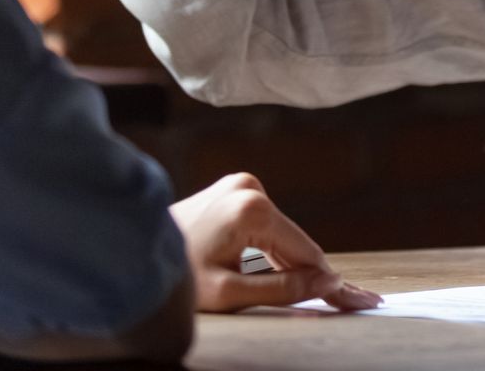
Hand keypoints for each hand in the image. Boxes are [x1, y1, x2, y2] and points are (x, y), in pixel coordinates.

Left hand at [170, 173, 380, 311]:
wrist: (123, 251)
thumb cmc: (169, 277)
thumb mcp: (228, 292)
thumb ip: (281, 287)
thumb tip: (325, 283)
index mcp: (252, 207)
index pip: (305, 252)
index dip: (332, 281)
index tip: (361, 300)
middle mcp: (250, 186)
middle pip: (295, 242)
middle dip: (319, 274)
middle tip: (357, 300)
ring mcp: (240, 185)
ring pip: (281, 235)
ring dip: (298, 264)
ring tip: (333, 292)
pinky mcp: (232, 191)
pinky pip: (266, 227)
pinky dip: (278, 251)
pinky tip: (301, 270)